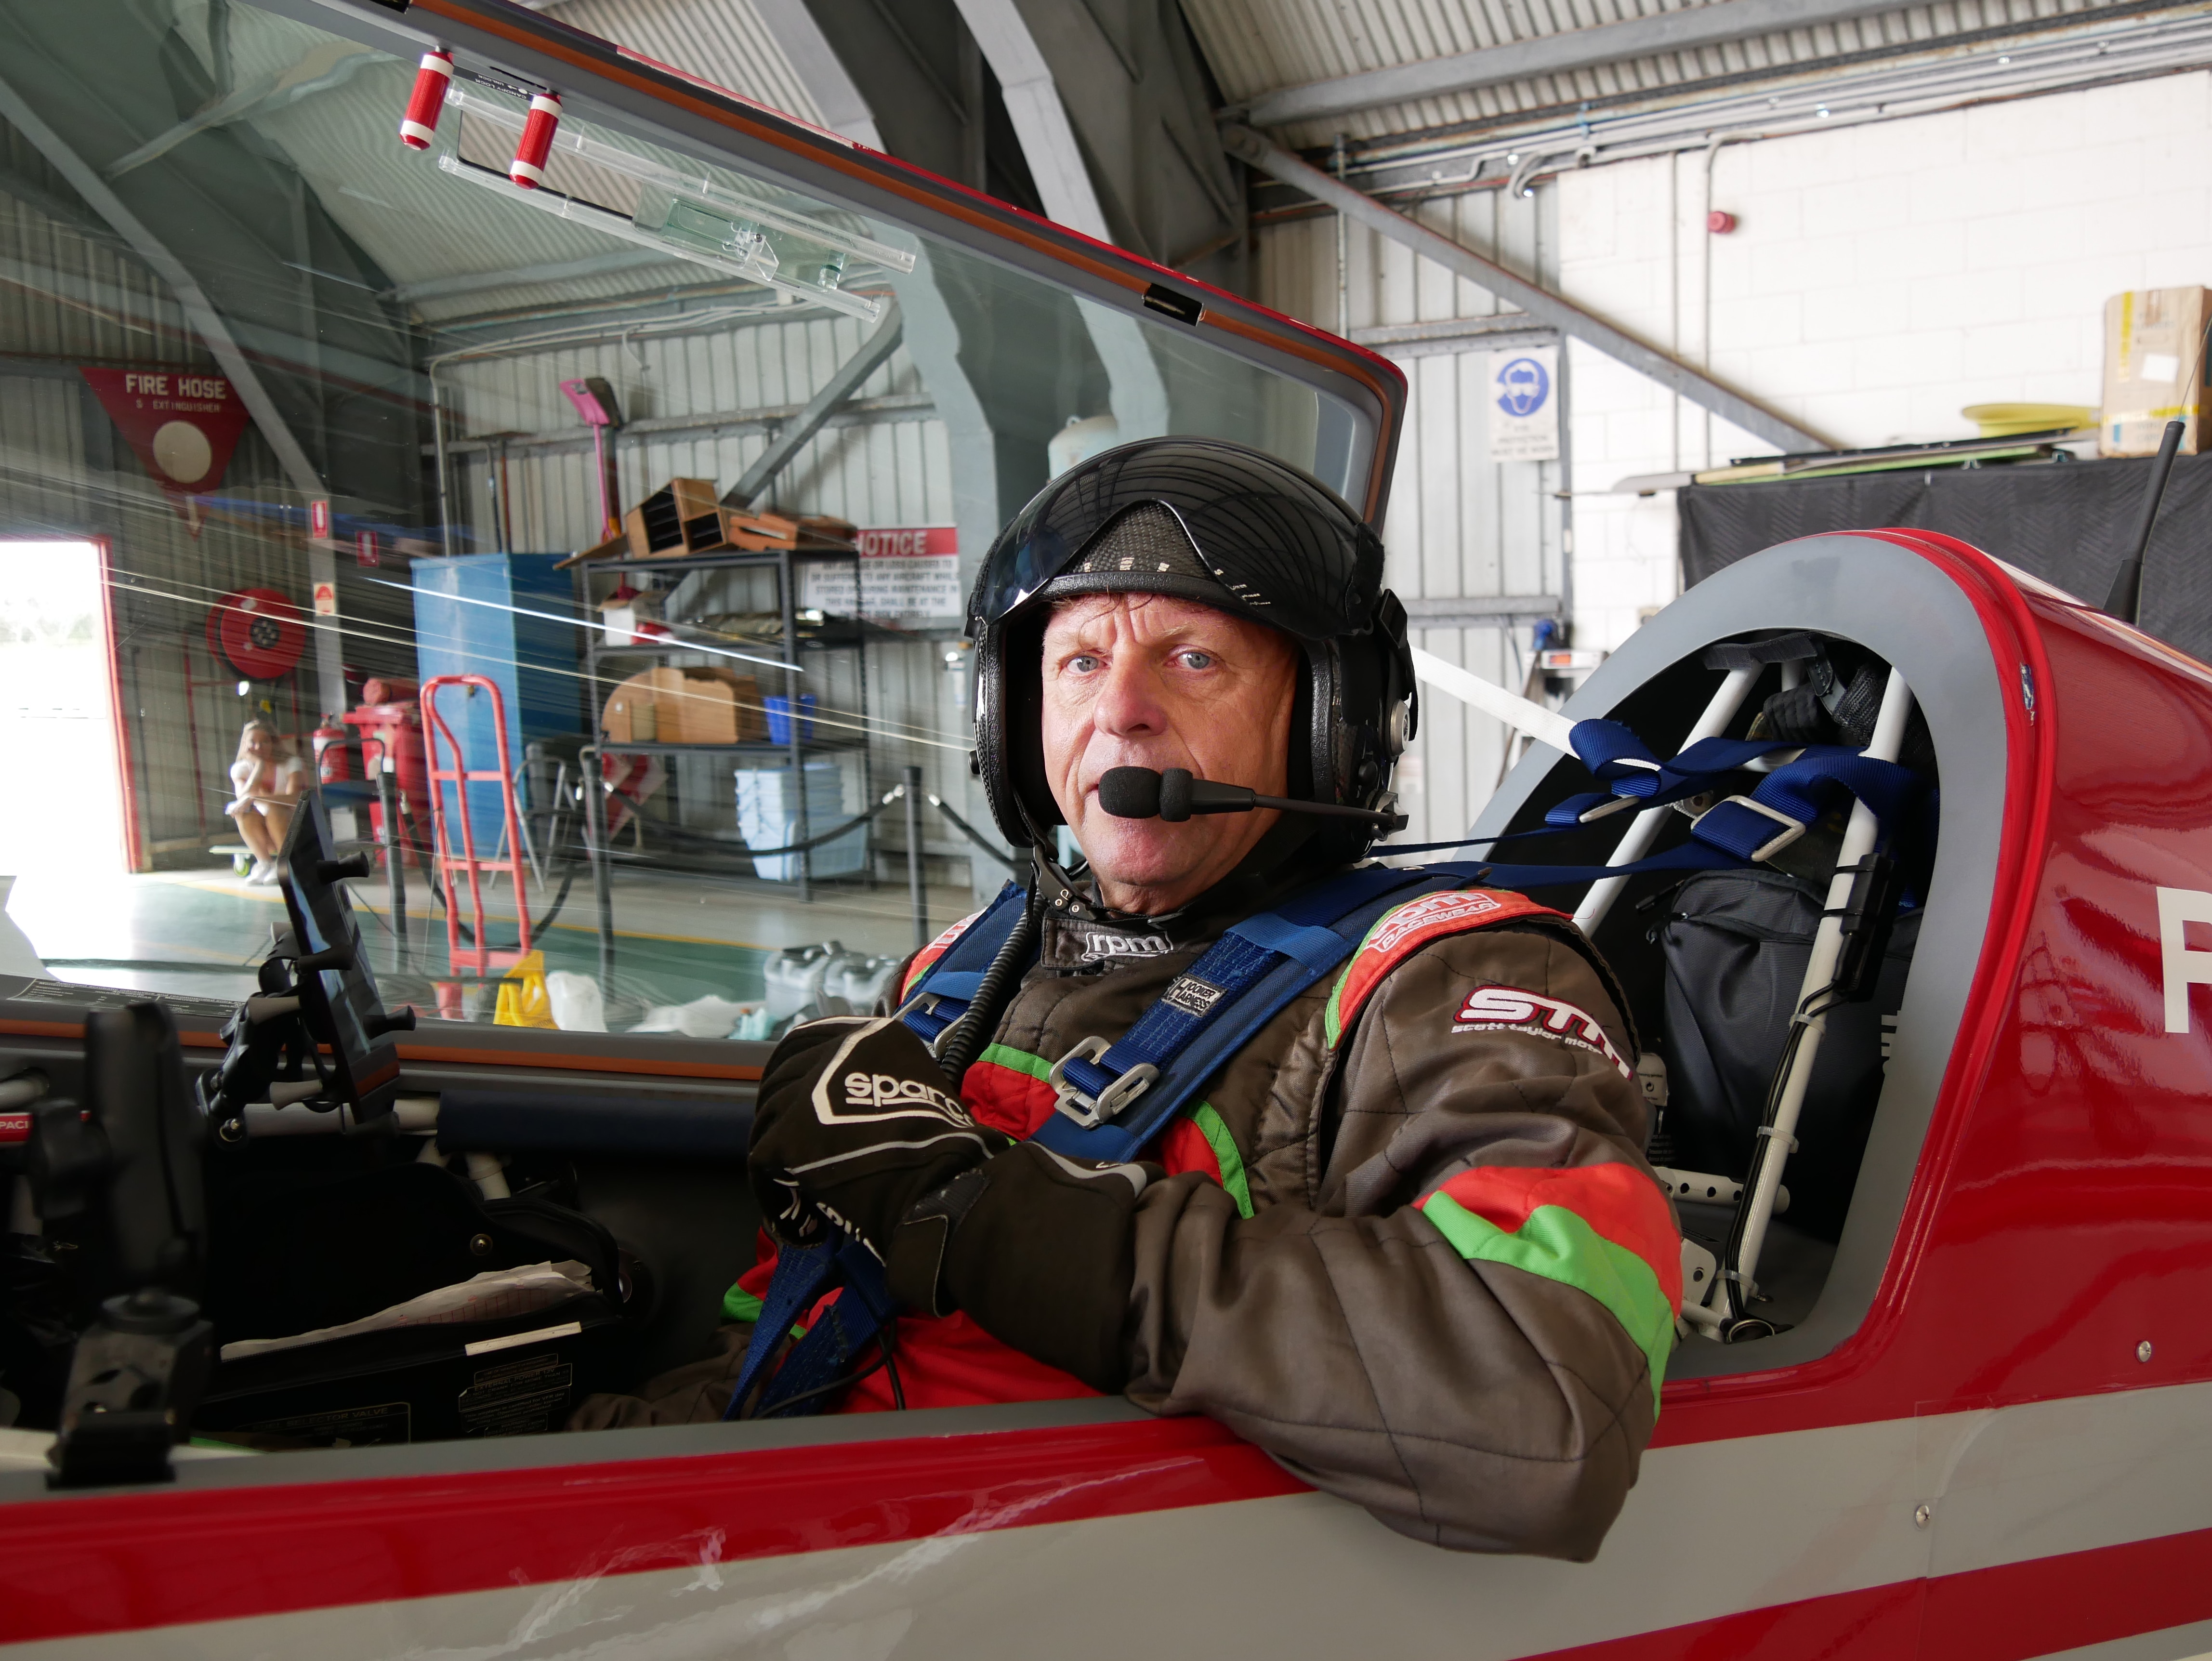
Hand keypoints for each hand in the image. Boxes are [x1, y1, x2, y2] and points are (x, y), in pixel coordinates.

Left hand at [747, 1016, 1011, 1257]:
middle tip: (792, 1150)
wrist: (940, 1181)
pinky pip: (763, 1164)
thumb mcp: (916, 1084)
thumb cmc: (944, 1144)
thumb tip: (854, 1101)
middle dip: (780, 1115)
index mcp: (867, 1035)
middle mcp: (832, 1052)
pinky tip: (799, 1218)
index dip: (793, 1074)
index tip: (796, 1103)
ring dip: (778, 1155)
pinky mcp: (788, 1134)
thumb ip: (879, 1079)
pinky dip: (775, 1194)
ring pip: (767, 1121)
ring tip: (797, 1189)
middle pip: (779, 1078)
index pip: (805, 1042)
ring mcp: (806, 1091)